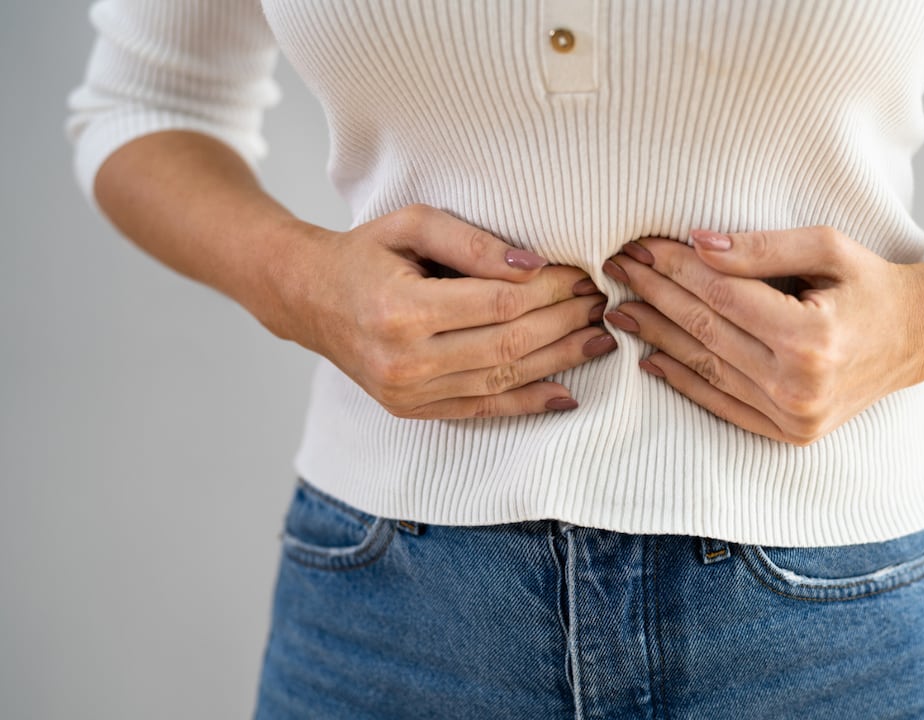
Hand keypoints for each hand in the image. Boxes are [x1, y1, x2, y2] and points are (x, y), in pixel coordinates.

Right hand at [269, 204, 613, 418]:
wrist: (309, 299)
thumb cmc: (365, 253)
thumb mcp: (412, 224)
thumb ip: (473, 242)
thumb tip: (534, 265)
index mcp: (402, 310)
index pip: (501, 303)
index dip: (551, 290)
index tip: (583, 274)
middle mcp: (405, 361)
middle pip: (509, 344)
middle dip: (565, 322)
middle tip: (602, 304)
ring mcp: (409, 393)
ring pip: (503, 379)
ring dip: (559, 361)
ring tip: (598, 339)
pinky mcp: (413, 410)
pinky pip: (483, 411)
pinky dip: (528, 403)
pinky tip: (566, 393)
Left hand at [601, 227, 923, 444]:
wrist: (918, 337)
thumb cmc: (872, 284)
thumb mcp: (828, 247)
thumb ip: (761, 247)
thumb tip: (698, 243)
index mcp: (811, 338)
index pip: (722, 295)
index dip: (675, 268)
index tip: (641, 246)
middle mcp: (798, 386)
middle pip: (706, 331)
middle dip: (655, 295)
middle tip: (615, 270)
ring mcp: (792, 417)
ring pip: (706, 369)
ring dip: (657, 337)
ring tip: (620, 309)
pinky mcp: (788, 433)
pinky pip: (722, 404)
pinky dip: (683, 381)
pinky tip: (650, 359)